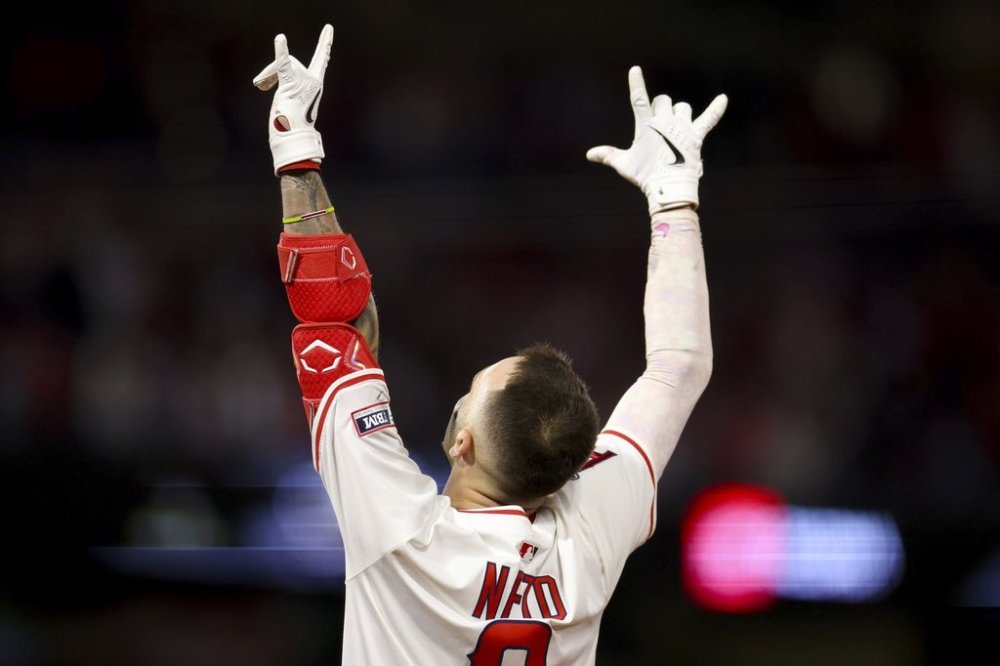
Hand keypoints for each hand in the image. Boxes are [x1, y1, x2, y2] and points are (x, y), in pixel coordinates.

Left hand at [252, 24, 333, 173]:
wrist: (293, 138)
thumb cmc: (290, 123)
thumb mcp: (290, 97)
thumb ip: (284, 83)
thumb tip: (264, 80)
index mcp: (315, 84)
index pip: (322, 59)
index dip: (325, 43)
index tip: (329, 28)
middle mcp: (313, 81)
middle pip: (290, 61)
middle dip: (272, 70)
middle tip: (260, 84)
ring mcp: (303, 82)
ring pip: (281, 64)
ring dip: (267, 74)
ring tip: (260, 86)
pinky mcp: (291, 85)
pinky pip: (283, 65)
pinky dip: (280, 51)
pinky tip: (281, 38)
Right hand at [587, 66, 726, 214]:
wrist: (669, 188)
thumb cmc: (645, 176)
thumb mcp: (624, 165)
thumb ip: (608, 155)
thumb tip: (589, 154)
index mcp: (646, 126)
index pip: (638, 100)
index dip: (636, 83)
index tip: (635, 69)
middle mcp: (665, 122)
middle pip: (664, 101)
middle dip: (660, 108)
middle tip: (658, 129)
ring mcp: (683, 127)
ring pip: (683, 108)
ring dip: (679, 114)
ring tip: (675, 130)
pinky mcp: (697, 135)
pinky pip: (709, 118)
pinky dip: (716, 108)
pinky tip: (723, 99)